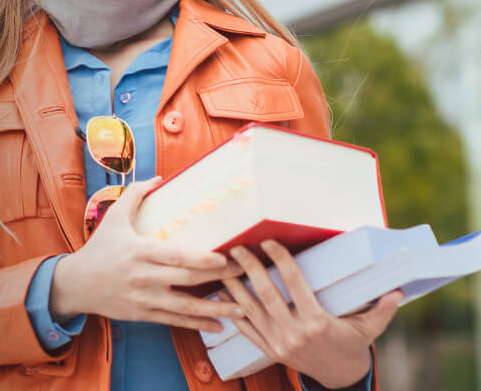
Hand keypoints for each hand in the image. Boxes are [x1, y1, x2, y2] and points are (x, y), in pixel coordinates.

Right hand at [50, 177, 244, 332]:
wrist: (76, 284)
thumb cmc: (99, 249)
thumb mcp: (114, 218)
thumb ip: (136, 195)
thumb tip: (160, 178)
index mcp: (139, 251)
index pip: (176, 256)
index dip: (202, 259)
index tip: (225, 257)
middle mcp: (143, 276)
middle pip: (187, 279)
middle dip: (218, 277)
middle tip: (244, 272)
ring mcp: (144, 298)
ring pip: (185, 306)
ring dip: (215, 308)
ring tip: (240, 307)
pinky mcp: (143, 314)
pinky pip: (175, 321)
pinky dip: (197, 324)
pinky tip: (218, 326)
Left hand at [221, 240, 402, 388]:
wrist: (339, 378)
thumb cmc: (352, 346)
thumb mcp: (369, 329)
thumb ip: (381, 309)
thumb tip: (398, 291)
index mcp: (318, 323)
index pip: (295, 284)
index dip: (281, 260)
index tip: (268, 242)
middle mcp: (295, 333)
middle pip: (266, 295)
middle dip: (250, 268)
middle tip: (237, 247)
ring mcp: (279, 343)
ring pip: (250, 310)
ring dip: (234, 287)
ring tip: (223, 266)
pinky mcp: (269, 350)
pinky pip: (246, 329)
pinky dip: (232, 311)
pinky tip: (221, 293)